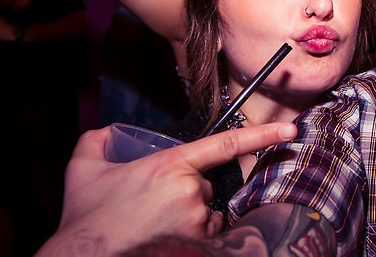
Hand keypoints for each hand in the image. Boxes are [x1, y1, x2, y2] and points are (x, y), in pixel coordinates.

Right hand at [36, 123, 297, 256]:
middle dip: (188, 190)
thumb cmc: (85, 219)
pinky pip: (207, 233)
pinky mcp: (198, 244)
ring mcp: (196, 221)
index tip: (291, 131)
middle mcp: (189, 191)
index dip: (262, 135)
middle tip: (152, 206)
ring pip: (206, 210)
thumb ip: (97, 141)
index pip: (225, 144)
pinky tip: (165, 237)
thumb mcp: (83, 170)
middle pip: (206, 184)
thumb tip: (107, 133)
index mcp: (170, 166)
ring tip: (154, 225)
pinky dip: (194, 234)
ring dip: (191, 214)